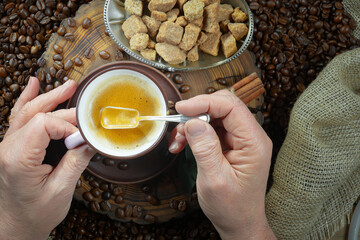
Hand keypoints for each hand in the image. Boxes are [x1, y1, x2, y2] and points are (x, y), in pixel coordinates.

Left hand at [0, 77, 95, 239]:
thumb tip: (89, 139)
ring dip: (49, 97)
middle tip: (83, 99)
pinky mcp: (12, 147)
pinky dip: (27, 100)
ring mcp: (7, 146)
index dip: (69, 126)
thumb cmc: (35, 214)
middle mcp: (8, 148)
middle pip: (37, 114)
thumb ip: (76, 161)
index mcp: (19, 159)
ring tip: (68, 86)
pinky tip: (33, 85)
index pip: (45, 125)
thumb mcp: (61, 190)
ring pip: (27, 111)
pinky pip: (18, 118)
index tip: (84, 137)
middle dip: (63, 106)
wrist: (14, 227)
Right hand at [169, 90, 275, 238]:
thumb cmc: (232, 207)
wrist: (239, 223)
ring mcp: (241, 140)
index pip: (231, 107)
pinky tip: (182, 144)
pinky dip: (194, 133)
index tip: (181, 108)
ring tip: (178, 141)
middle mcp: (250, 137)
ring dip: (192, 124)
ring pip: (214, 116)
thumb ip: (205, 148)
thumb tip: (193, 122)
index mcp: (254, 143)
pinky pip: (211, 128)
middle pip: (223, 106)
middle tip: (178, 125)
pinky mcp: (231, 144)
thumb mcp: (215, 180)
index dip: (204, 102)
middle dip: (197, 112)